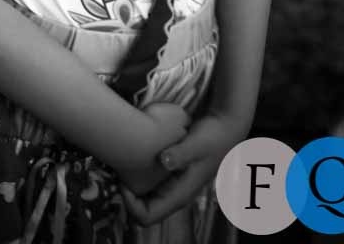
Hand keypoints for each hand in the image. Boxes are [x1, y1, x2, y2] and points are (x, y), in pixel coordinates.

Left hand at [121, 110, 245, 225]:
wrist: (227, 126)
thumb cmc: (213, 136)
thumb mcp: (197, 143)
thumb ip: (181, 153)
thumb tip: (164, 160)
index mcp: (179, 195)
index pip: (147, 217)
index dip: (130, 204)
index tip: (121, 181)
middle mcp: (176, 194)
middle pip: (143, 210)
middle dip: (127, 196)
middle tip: (117, 172)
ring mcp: (174, 185)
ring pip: (146, 197)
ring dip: (132, 185)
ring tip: (122, 164)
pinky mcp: (173, 174)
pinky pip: (151, 183)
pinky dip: (140, 175)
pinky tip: (134, 156)